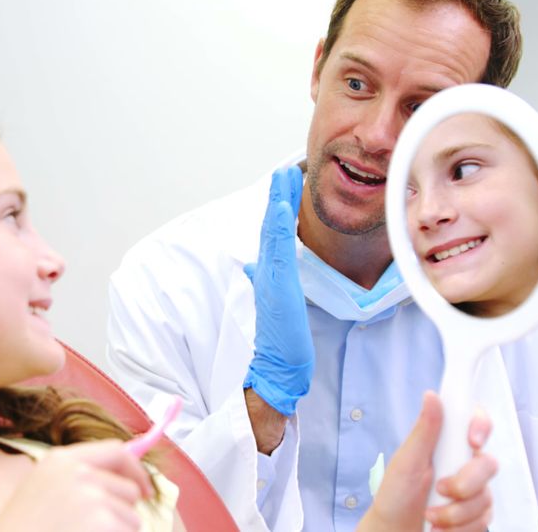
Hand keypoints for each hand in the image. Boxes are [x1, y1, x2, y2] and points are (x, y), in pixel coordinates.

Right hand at [0, 440, 154, 531]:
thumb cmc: (22, 529)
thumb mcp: (42, 490)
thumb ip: (77, 478)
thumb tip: (127, 482)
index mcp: (61, 460)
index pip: (116, 451)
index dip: (135, 471)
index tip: (145, 490)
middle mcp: (78, 473)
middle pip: (128, 489)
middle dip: (122, 512)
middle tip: (93, 528)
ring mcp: (91, 498)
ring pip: (131, 518)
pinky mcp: (102, 522)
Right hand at [243, 165, 312, 416]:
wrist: (278, 368)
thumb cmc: (281, 342)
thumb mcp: (276, 305)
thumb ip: (265, 282)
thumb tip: (252, 266)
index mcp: (270, 275)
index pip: (273, 235)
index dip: (277, 209)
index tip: (285, 186)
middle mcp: (267, 272)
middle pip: (271, 226)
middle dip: (278, 197)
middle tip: (284, 169)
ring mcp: (271, 277)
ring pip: (273, 232)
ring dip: (278, 203)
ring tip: (283, 176)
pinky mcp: (277, 285)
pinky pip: (278, 250)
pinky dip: (278, 227)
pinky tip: (281, 208)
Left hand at [359, 392, 496, 531]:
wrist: (395, 531)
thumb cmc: (396, 495)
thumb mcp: (406, 461)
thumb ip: (424, 431)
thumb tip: (432, 396)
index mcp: (447, 445)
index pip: (476, 423)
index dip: (481, 425)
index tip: (472, 440)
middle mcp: (465, 465)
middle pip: (489, 464)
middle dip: (465, 483)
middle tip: (440, 489)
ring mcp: (474, 491)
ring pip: (485, 498)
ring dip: (455, 512)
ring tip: (430, 516)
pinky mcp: (477, 516)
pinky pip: (483, 522)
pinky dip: (459, 528)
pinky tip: (439, 528)